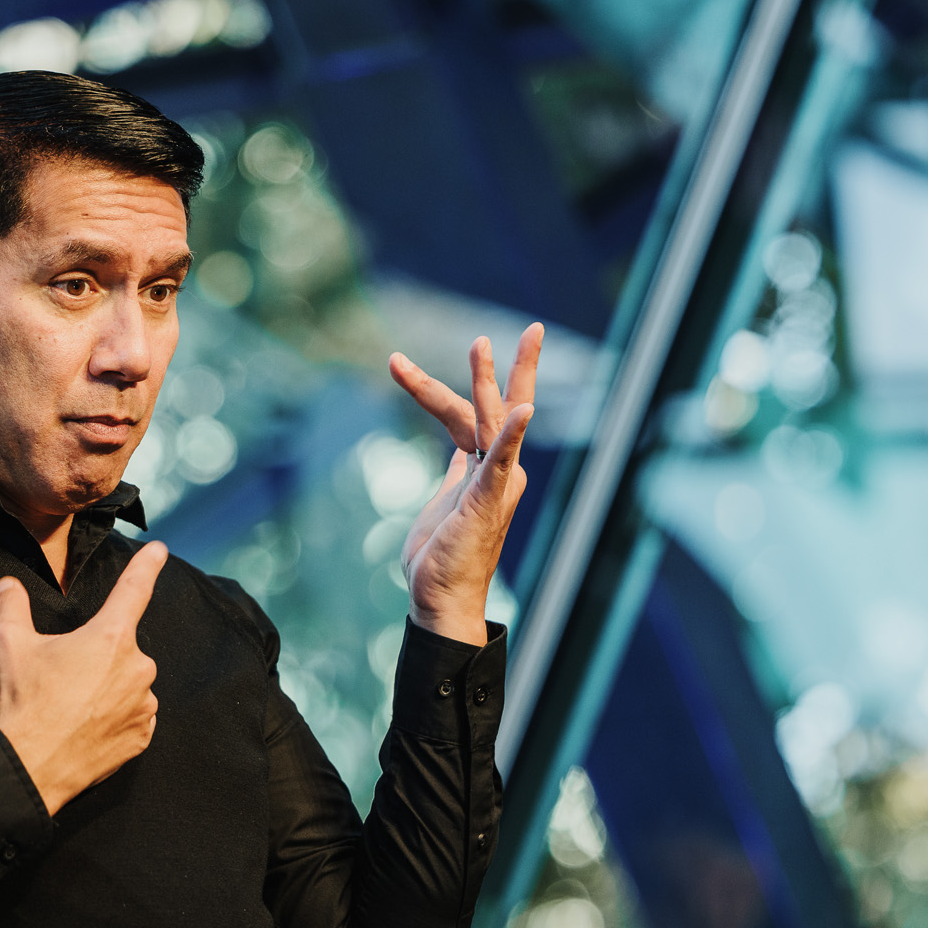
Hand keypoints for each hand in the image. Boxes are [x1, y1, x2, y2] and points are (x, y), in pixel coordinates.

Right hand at [0, 541, 166, 813]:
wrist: (30, 767)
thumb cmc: (23, 702)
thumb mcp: (9, 644)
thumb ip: (11, 606)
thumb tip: (7, 585)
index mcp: (110, 637)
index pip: (134, 589)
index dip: (147, 565)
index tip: (160, 550)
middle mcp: (137, 668)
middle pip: (121, 649)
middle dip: (98, 657)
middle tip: (64, 678)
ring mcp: (144, 705)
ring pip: (129, 684)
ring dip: (108, 689)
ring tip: (72, 707)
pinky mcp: (142, 736)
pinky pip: (134, 717)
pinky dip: (116, 717)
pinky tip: (88, 726)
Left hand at [389, 325, 539, 646]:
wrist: (441, 598)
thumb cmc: (442, 557)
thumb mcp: (446, 501)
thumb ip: (457, 472)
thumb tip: (458, 450)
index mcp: (483, 468)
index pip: (466, 415)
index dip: (434, 388)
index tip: (403, 363)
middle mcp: (496, 471)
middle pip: (496, 408)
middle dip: (503, 368)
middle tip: (524, 329)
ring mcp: (495, 484)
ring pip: (490, 422)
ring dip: (486, 383)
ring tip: (481, 344)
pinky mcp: (488, 500)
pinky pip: (501, 462)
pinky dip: (511, 435)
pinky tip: (523, 411)